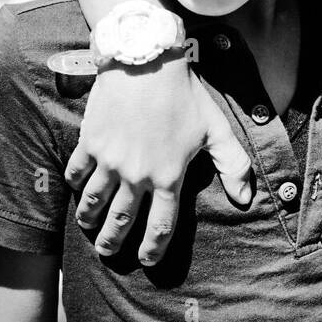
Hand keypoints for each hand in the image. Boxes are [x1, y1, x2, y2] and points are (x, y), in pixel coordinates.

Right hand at [65, 54, 252, 264]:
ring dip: (89, 220)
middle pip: (121, 221)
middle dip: (112, 242)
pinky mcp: (90, 142)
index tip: (147, 260)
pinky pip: (77, 172)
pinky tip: (77, 188)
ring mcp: (110, 160)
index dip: (153, 248)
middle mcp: (137, 175)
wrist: (146, 61)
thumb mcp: (216, 129)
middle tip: (107, 251)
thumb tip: (246, 199)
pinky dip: (75, 184)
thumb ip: (233, 165)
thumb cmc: (185, 94)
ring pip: (93, 202)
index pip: (161, 225)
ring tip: (88, 227)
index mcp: (169, 176)